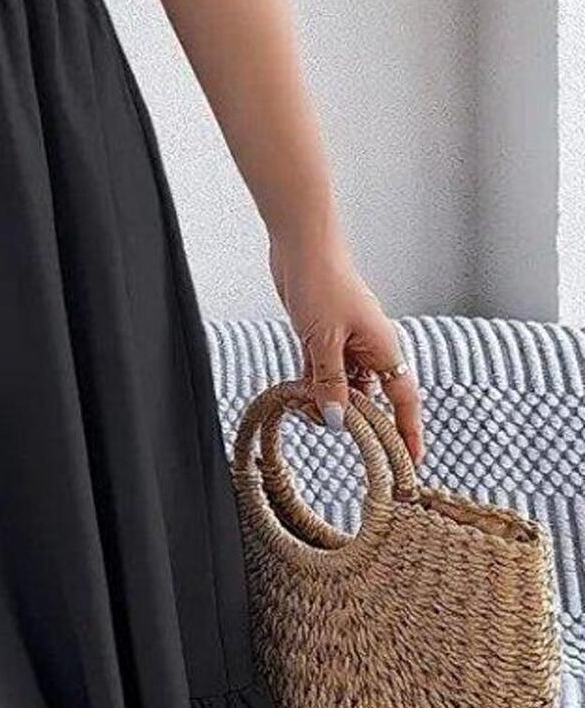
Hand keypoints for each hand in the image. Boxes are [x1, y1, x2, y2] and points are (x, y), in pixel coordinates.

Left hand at [268, 234, 424, 464]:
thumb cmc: (321, 284)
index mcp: (384, 348)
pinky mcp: (322, 337)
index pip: (403, 399)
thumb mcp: (324, 341)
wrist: (301, 245)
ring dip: (325, 401)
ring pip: (342, 386)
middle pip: (370, 397)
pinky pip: (321, 372)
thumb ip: (331, 384)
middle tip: (329, 429)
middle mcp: (370, 349)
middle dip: (353, 417)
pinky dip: (310, 385)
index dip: (408, 431)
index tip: (412, 462)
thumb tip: (339, 422)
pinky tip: (295, 395)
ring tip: (303, 409)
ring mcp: (346, 343)